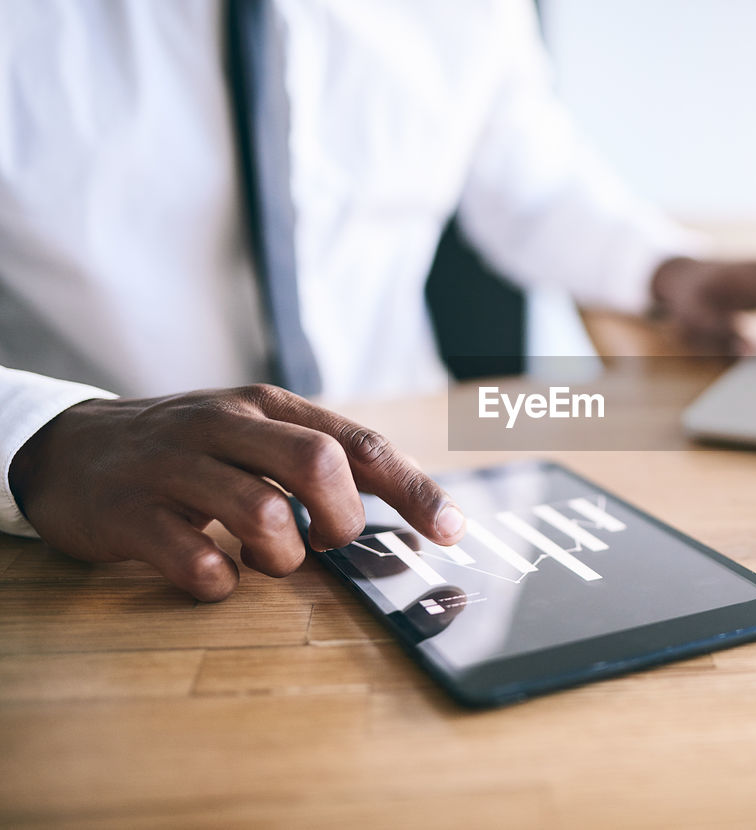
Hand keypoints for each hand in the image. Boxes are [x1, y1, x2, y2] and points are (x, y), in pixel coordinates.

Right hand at [8, 385, 465, 601]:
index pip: (359, 445)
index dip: (413, 490)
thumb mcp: (254, 436)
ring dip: (282, 555)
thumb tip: (409, 511)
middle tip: (327, 543)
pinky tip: (216, 575)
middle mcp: (226, 426)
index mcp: (269, 407)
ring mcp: (175, 467)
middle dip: (341, 520)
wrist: (71, 449)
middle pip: (318, 465)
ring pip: (262, 512)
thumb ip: (322, 464)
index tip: (451, 531)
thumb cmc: (189, 450)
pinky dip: (221, 582)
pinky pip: (196, 560)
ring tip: (267, 557)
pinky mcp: (130, 513)